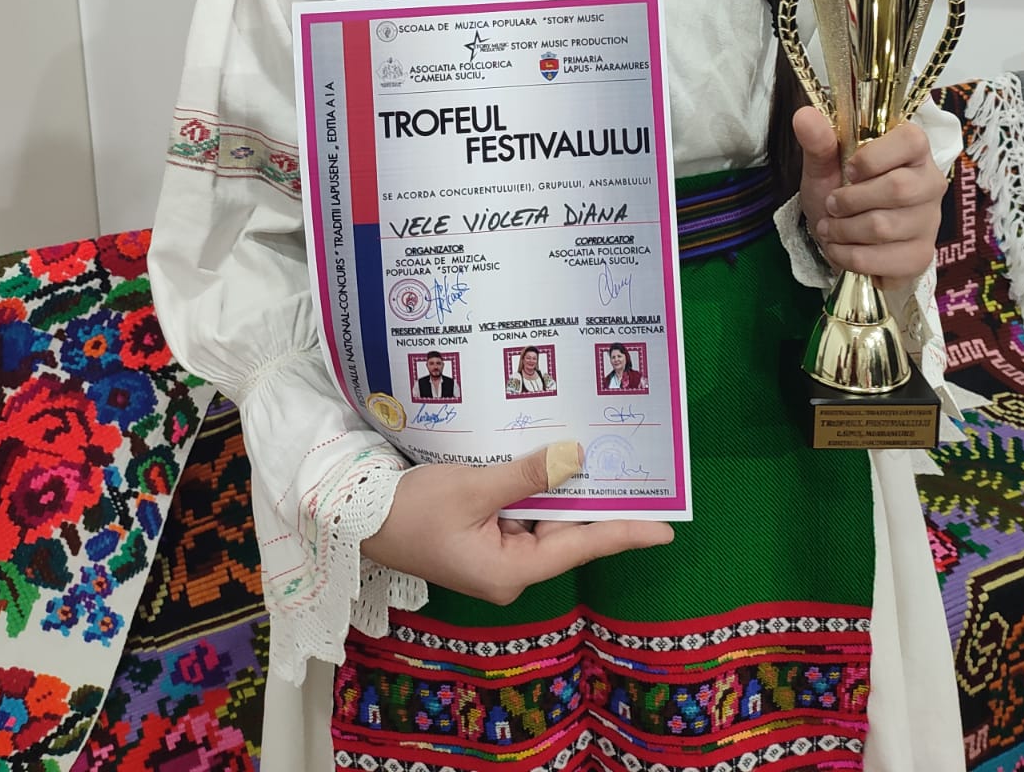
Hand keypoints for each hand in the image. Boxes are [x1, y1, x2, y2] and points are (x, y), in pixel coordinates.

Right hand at [361, 442, 672, 603]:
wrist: (356, 518)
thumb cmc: (411, 509)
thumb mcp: (472, 488)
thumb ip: (526, 475)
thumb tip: (574, 457)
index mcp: (510, 571)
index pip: (580, 546)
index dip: (625, 532)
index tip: (666, 528)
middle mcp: (510, 570)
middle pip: (565, 530)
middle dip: (594, 497)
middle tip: (634, 467)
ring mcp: (496, 556)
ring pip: (544, 518)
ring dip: (562, 487)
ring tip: (599, 453)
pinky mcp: (483, 539)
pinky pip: (522, 513)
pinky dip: (536, 489)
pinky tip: (552, 458)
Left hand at [793, 105, 945, 284]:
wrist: (844, 238)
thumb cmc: (841, 192)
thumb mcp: (825, 166)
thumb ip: (819, 142)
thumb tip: (804, 115)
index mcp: (912, 150)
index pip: (911, 140)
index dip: (874, 156)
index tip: (849, 169)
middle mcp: (930, 183)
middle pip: (897, 188)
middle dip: (850, 199)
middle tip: (832, 204)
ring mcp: (930, 222)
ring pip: (884, 227)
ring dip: (843, 229)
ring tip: (830, 227)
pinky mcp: (920, 256)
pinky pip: (880, 259)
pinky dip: (848, 256)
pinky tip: (840, 248)